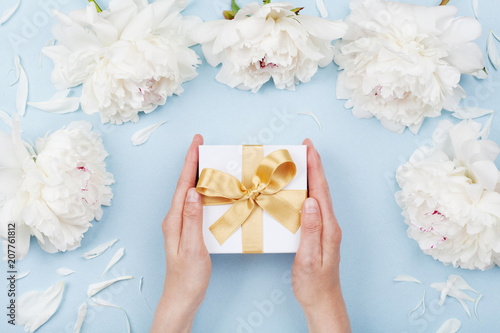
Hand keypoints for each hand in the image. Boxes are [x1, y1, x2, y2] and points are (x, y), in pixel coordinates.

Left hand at [151, 135, 210, 332]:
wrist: (182, 297)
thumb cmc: (187, 276)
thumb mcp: (192, 247)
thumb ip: (192, 219)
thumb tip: (192, 192)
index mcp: (175, 219)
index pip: (183, 184)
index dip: (190, 162)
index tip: (197, 143)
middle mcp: (174, 218)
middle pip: (184, 184)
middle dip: (192, 162)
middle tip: (201, 144)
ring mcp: (180, 224)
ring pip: (188, 193)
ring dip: (196, 174)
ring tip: (206, 160)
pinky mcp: (187, 230)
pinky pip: (194, 204)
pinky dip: (201, 191)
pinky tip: (209, 190)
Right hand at [292, 139, 350, 332]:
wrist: (322, 300)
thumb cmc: (314, 283)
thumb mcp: (309, 258)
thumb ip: (311, 229)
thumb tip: (310, 201)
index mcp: (328, 227)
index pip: (321, 191)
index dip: (315, 167)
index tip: (309, 148)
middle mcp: (329, 224)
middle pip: (321, 188)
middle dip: (314, 165)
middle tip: (304, 147)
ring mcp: (325, 228)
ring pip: (318, 195)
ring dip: (311, 176)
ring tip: (301, 161)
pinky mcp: (319, 233)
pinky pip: (313, 205)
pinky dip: (307, 191)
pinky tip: (299, 189)